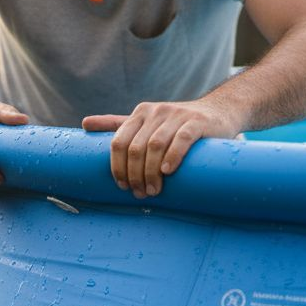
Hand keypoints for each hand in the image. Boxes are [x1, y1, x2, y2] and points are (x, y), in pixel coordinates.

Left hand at [83, 99, 244, 196]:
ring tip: (154, 190)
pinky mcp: (198, 122)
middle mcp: (156, 112)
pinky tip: (168, 172)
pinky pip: (182, 138)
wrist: (220, 112)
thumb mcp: (147, 122)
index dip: (117, 167)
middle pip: (135, 148)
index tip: (122, 187)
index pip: (118, 142)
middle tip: (140, 193)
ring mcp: (177, 115)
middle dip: (134, 175)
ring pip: (155, 145)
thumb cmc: (178, 124)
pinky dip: (172, 156)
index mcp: (140, 114)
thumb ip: (117, 124)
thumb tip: (84, 124)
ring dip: (151, 172)